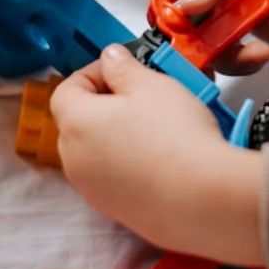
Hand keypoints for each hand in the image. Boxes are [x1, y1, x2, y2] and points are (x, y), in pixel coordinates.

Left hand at [51, 45, 264, 266]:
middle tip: (141, 95)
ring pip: (96, 151)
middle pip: (79, 121)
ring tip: (156, 126)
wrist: (202, 197)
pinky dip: (129, 163)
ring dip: (117, 134)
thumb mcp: (152, 84)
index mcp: (76, 122)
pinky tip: (160, 157)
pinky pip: (113, 177)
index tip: (121, 69)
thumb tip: (111, 58)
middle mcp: (74, 159)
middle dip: (106, 104)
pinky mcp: (114, 210)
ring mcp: (92, 189)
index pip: (66, 89)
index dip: (93, 73)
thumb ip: (123, 67)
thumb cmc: (176, 137)